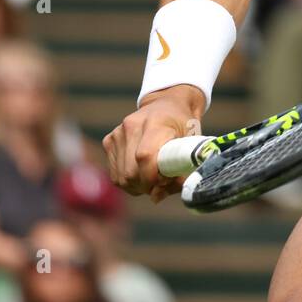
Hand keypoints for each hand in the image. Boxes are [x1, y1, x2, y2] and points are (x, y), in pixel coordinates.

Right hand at [103, 84, 205, 201]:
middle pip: (130, 171)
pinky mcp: (109, 140)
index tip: (164, 183)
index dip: (152, 177)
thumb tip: (156, 197)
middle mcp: (132, 125)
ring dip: (137, 186)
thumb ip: (180, 171)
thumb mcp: (191, 143)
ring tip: (152, 178)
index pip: (144, 156)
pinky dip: (128, 181)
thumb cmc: (184, 125)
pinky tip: (141, 173)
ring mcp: (118, 132)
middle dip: (146, 186)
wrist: (167, 104)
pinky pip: (115, 174)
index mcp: (156, 122)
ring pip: (120, 177)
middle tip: (161, 184)